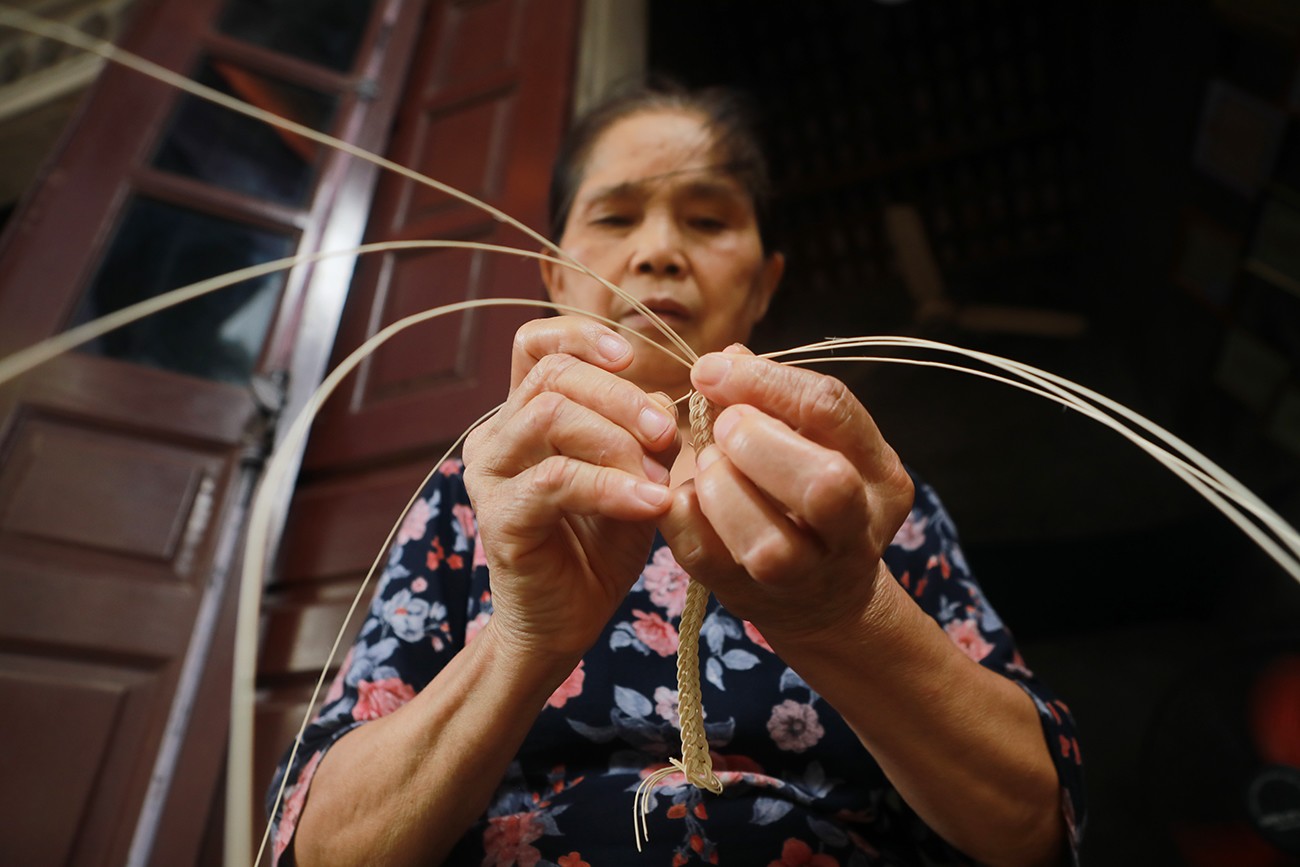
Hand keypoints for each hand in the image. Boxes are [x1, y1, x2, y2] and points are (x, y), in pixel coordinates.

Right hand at [462, 316, 679, 661]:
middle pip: (554, 374)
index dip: (582, 336)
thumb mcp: (636, 475)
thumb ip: (647, 431)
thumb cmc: (602, 545)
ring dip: (617, 438)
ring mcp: (490, 474)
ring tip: (659, 476)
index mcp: (525, 415)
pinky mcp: (499, 517)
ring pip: (549, 414)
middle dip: (621, 396)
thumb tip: (669, 394)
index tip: (633, 357)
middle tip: (666, 435)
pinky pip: (554, 479)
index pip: (536, 343)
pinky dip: (611, 486)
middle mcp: (497, 435)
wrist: (568, 623)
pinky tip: (650, 503)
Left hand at [660, 346, 913, 644]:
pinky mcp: (752, 598)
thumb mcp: (817, 445)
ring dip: (719, 487)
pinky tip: (686, 496)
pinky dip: (684, 516)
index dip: (764, 380)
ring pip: (767, 542)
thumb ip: (777, 400)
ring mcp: (808, 575)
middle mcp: (857, 529)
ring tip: (706, 465)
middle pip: (823, 484)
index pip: (830, 410)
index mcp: (881, 475)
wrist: (823, 601)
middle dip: (756, 442)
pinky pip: (707, 557)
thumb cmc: (811, 500)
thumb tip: (727, 356)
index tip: (712, 370)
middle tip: (723, 427)